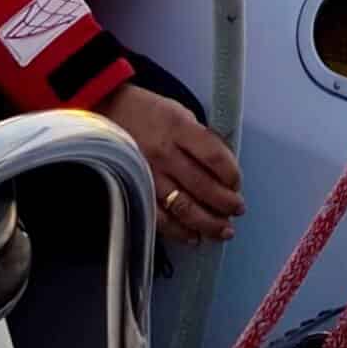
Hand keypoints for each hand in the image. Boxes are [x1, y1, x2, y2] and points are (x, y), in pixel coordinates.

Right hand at [98, 82, 243, 244]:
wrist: (109, 112)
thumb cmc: (150, 113)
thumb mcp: (180, 113)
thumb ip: (201, 138)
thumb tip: (225, 167)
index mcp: (178, 127)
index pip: (213, 155)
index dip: (231, 174)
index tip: (237, 183)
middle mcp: (164, 153)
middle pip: (202, 185)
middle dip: (225, 203)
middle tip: (237, 209)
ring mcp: (148, 175)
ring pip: (184, 207)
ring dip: (208, 223)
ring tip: (224, 230)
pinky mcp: (136, 191)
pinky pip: (160, 219)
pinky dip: (179, 231)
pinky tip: (194, 235)